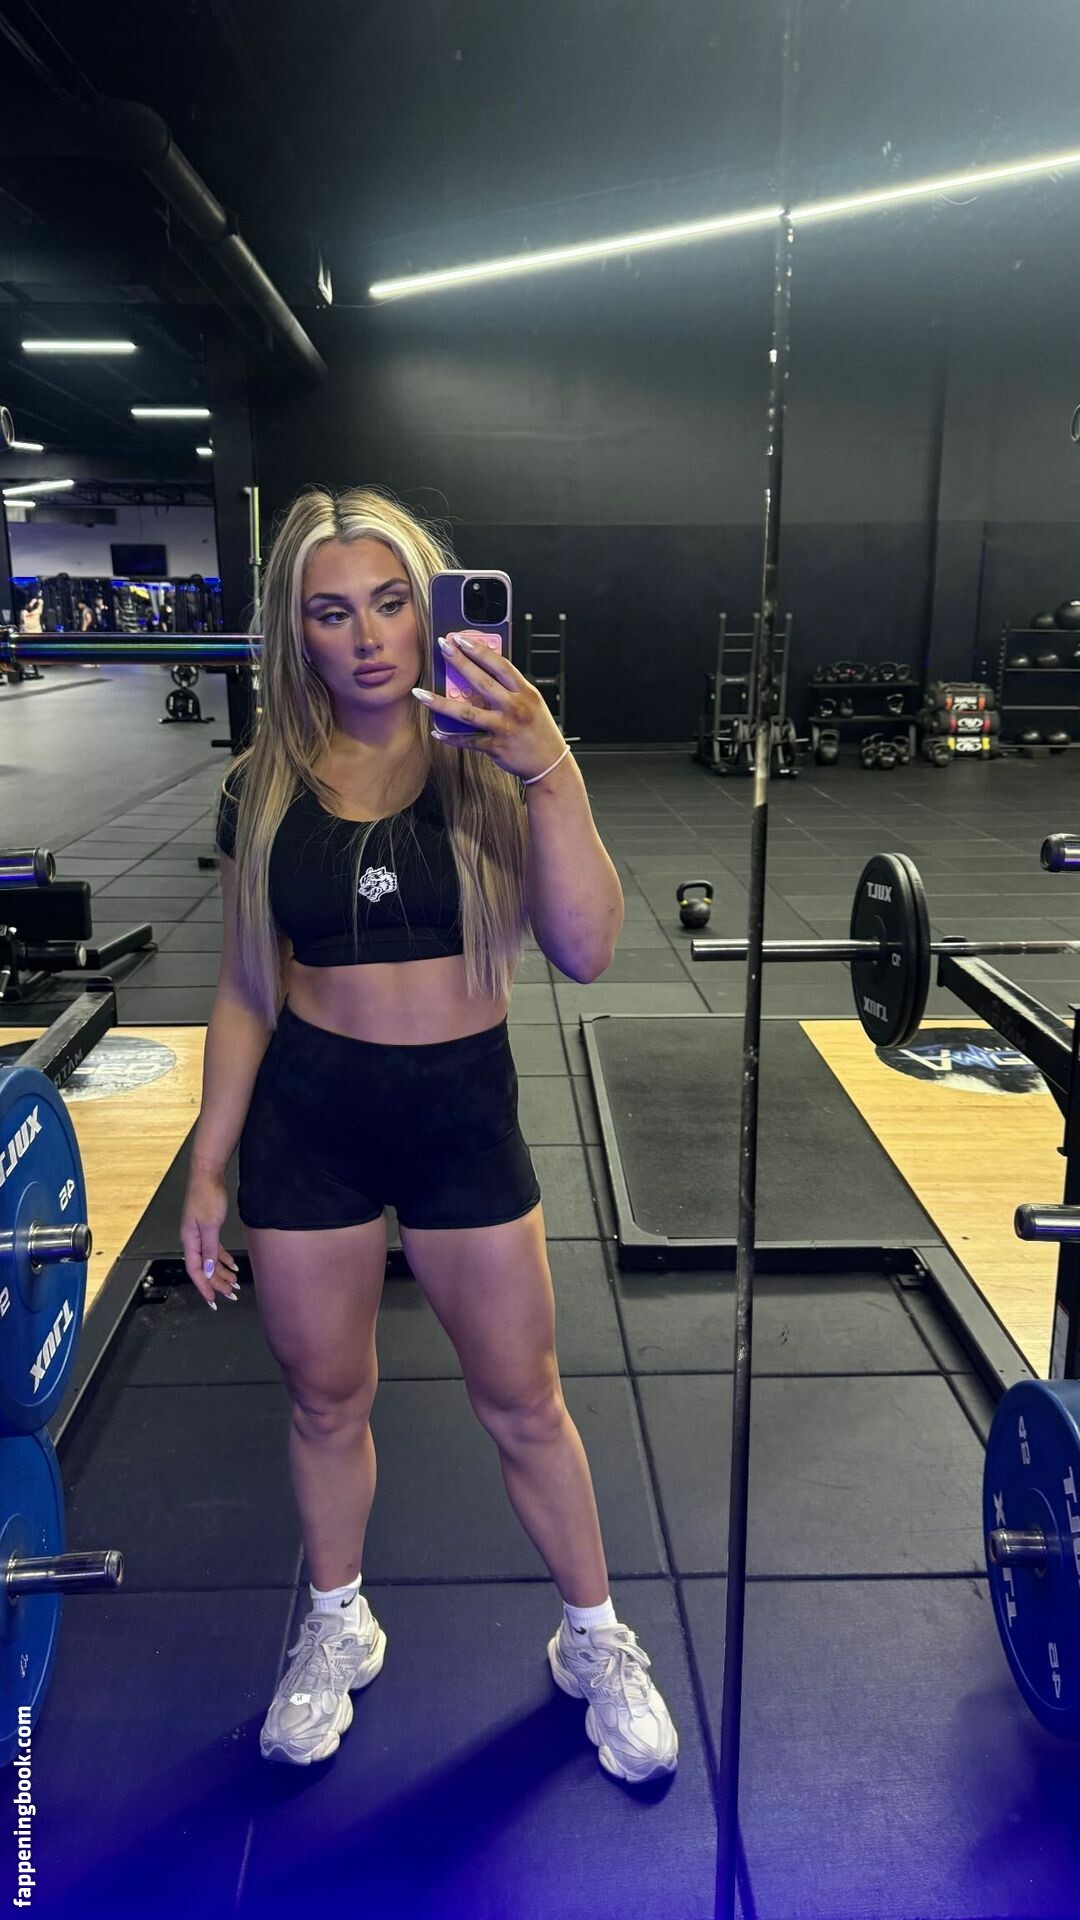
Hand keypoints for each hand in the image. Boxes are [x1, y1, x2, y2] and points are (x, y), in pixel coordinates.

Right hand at [181, 1165, 240, 1307]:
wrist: (207, 1174)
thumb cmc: (207, 1195)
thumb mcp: (210, 1225)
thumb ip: (209, 1249)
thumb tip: (206, 1269)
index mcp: (189, 1240)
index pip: (195, 1270)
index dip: (204, 1286)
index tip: (212, 1299)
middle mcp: (192, 1239)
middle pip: (203, 1268)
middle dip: (216, 1282)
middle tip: (230, 1294)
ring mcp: (199, 1233)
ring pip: (209, 1260)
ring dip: (221, 1272)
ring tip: (233, 1283)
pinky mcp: (206, 1226)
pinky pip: (213, 1249)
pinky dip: (222, 1258)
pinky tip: (231, 1265)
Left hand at [414, 632, 566, 782]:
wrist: (551, 764)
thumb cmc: (539, 730)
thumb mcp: (532, 703)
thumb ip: (511, 689)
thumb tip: (482, 673)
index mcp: (525, 693)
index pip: (500, 666)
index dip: (480, 651)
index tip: (461, 639)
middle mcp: (515, 708)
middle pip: (482, 682)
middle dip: (460, 663)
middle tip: (442, 648)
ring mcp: (504, 728)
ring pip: (467, 713)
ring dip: (441, 703)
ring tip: (421, 694)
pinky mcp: (496, 747)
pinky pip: (468, 741)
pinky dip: (451, 737)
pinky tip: (436, 731)